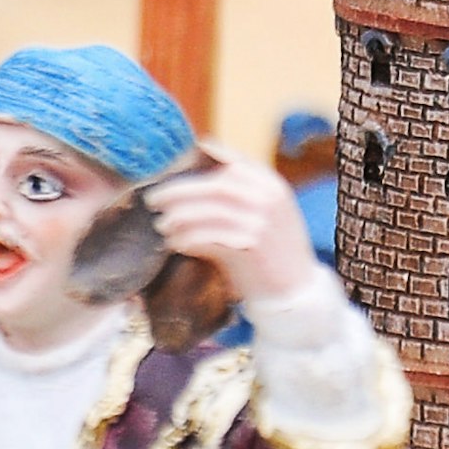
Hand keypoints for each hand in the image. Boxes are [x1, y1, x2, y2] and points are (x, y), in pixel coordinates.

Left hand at [147, 142, 319, 302]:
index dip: (207, 157)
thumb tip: (198, 180)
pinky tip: (176, 243)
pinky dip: (189, 238)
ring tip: (161, 225)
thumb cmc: (274, 252)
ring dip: (180, 217)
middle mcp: (268, 199)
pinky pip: (210, 237)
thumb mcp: (269, 214)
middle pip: (215, 185)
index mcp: (272, 187)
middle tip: (153, 199)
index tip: (180, 160)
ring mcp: (261, 222)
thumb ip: (244, 194)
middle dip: (180, 190)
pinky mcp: (251, 246)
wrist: (295, 292)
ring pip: (209, 211)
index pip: (235, 163)